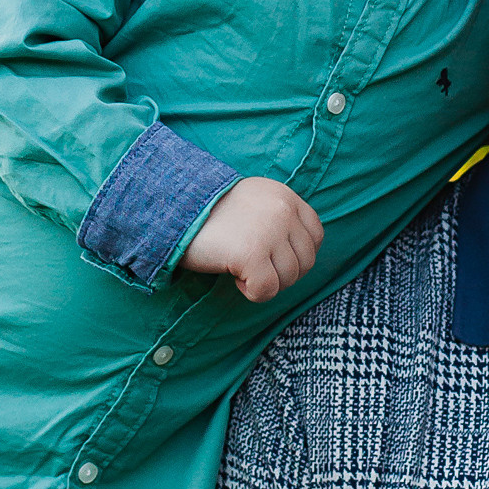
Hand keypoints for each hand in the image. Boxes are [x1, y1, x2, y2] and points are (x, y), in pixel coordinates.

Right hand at [180, 176, 324, 300]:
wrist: (173, 209)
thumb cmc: (210, 213)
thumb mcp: (254, 202)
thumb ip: (279, 218)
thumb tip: (298, 255)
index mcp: (285, 196)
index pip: (315, 235)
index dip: (297, 254)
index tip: (273, 258)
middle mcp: (283, 211)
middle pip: (305, 261)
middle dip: (281, 273)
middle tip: (253, 267)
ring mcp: (270, 232)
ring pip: (288, 279)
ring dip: (265, 282)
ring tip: (240, 267)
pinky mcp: (253, 254)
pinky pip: (268, 290)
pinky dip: (252, 292)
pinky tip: (234, 276)